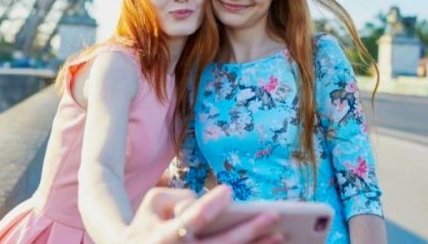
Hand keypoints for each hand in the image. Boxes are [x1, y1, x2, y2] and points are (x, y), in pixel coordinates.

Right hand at [123, 185, 283, 243]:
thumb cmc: (148, 224)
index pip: (190, 220)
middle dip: (248, 230)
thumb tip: (209, 202)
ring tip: (279, 235)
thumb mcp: (153, 203)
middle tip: (274, 215)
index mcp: (162, 236)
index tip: (228, 191)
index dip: (210, 206)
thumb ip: (179, 196)